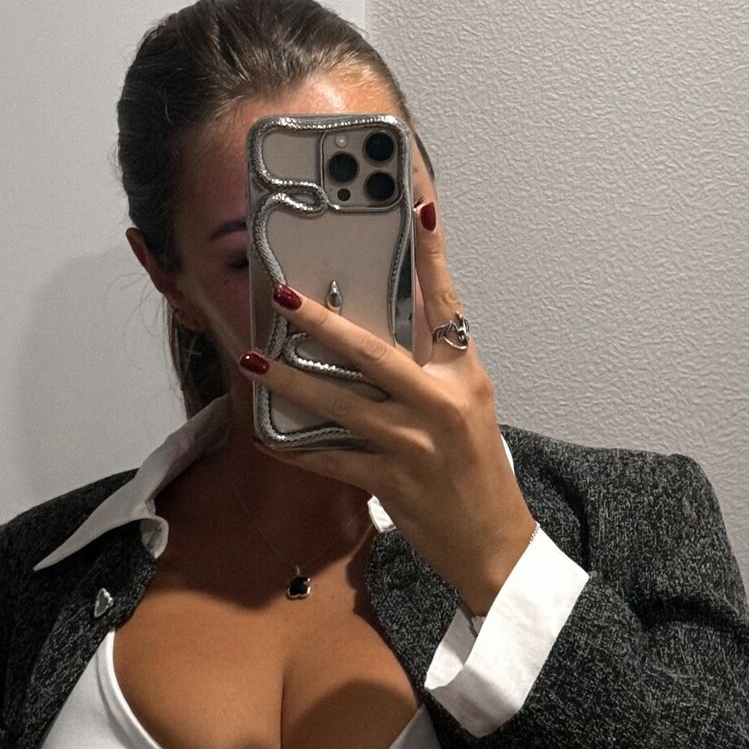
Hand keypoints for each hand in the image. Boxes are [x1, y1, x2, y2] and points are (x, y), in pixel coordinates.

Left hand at [242, 198, 538, 614]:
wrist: (494, 544)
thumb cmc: (476, 469)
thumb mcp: (469, 404)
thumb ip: (433, 362)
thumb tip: (387, 323)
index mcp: (464, 375)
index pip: (446, 302)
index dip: (431, 253)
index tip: (417, 204)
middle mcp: (440, 404)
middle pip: (374, 352)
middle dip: (322, 323)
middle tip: (283, 297)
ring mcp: (414, 446)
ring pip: (340, 405)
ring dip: (291, 384)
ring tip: (255, 361)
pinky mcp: (391, 483)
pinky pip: (331, 461)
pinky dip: (296, 449)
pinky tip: (266, 436)